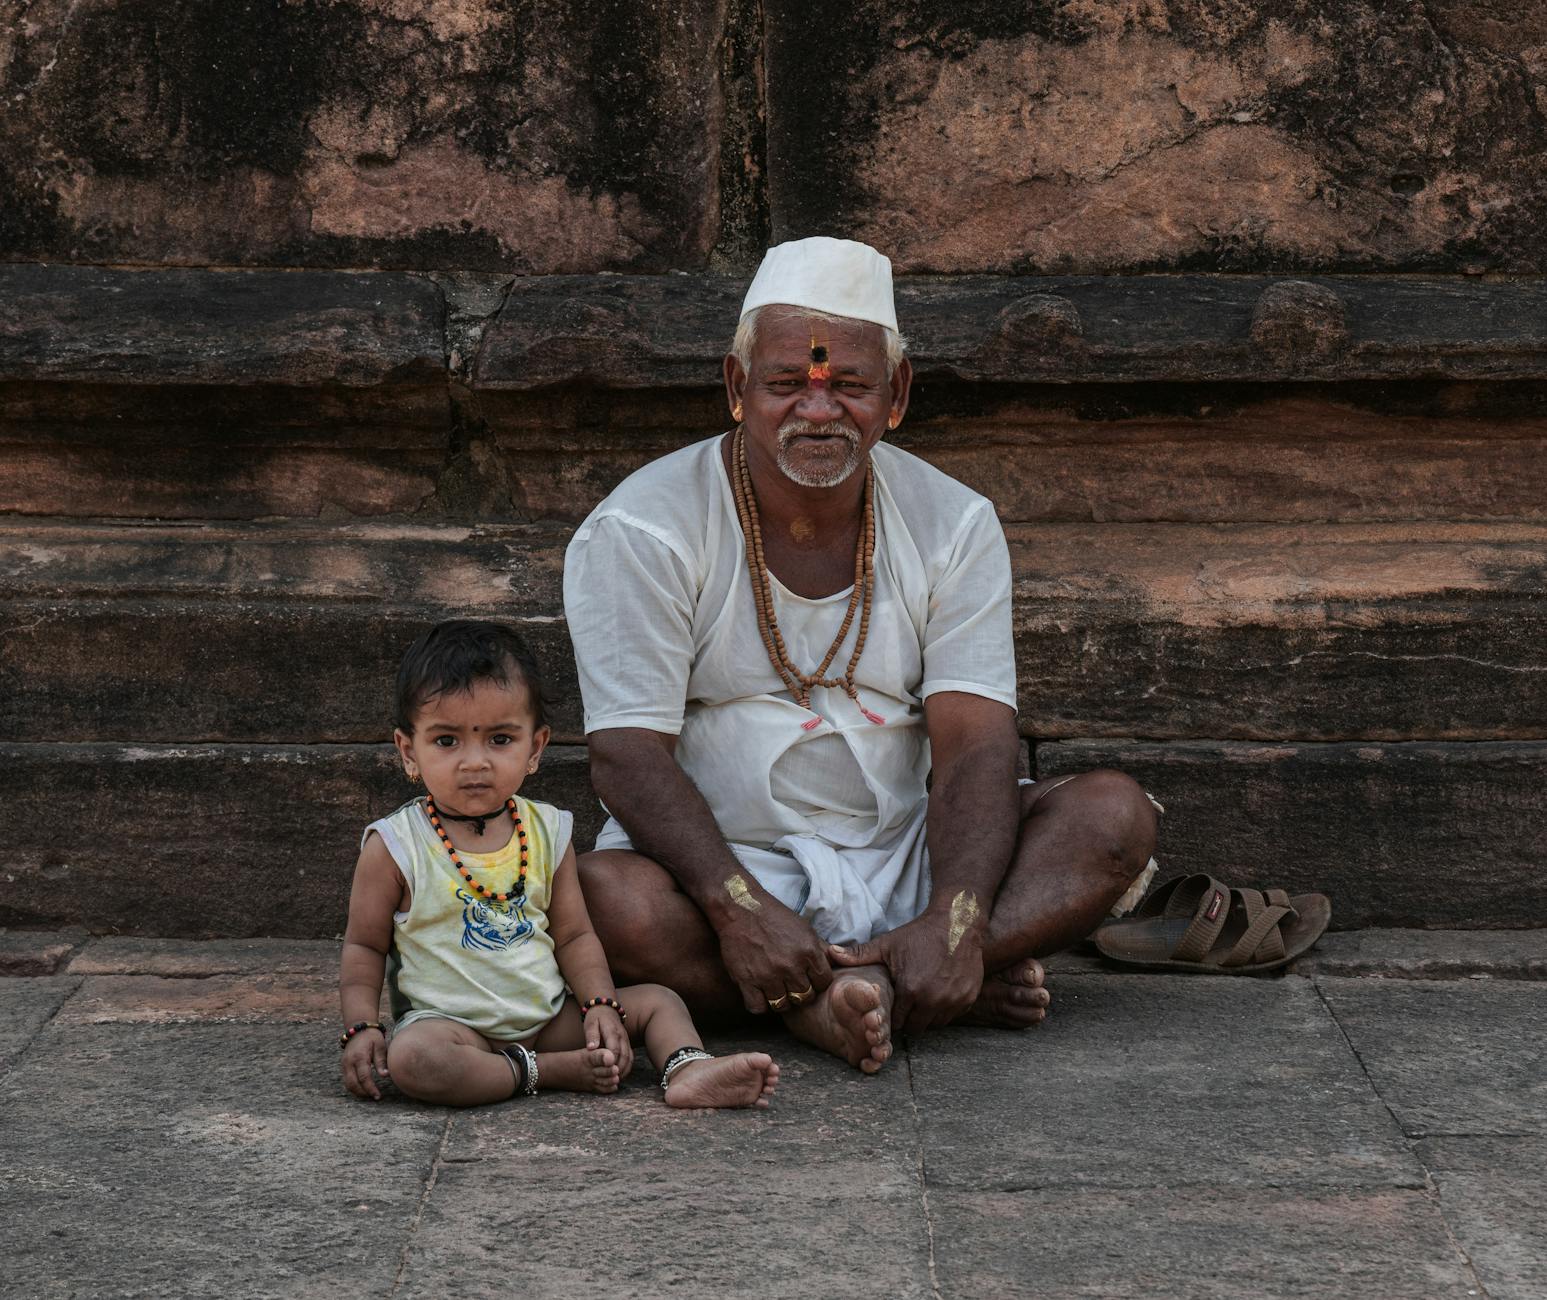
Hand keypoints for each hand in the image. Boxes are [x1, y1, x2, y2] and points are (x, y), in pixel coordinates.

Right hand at [341, 1028, 388, 1099]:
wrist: (359, 1028)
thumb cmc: (372, 1037)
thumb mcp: (380, 1046)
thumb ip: (381, 1061)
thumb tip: (385, 1076)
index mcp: (359, 1057)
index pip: (364, 1078)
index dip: (370, 1089)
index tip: (378, 1096)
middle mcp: (349, 1062)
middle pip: (353, 1084)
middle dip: (363, 1093)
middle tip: (374, 1097)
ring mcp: (344, 1064)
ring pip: (347, 1084)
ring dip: (357, 1092)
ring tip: (369, 1094)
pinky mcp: (343, 1065)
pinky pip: (346, 1080)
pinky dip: (353, 1086)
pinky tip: (363, 1088)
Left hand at [582, 1004, 632, 1077]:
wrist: (606, 1008)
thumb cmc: (596, 1018)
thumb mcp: (590, 1024)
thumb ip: (591, 1036)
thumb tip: (591, 1048)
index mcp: (613, 1032)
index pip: (615, 1049)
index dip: (611, 1062)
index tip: (605, 1071)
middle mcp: (622, 1036)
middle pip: (624, 1056)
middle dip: (618, 1069)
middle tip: (611, 1079)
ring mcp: (626, 1040)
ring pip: (629, 1057)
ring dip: (624, 1069)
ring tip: (616, 1079)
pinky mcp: (627, 1043)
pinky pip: (631, 1057)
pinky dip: (627, 1067)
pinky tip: (620, 1074)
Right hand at [716, 891, 833, 1014]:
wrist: (740, 909)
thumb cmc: (773, 916)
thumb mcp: (803, 927)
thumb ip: (820, 948)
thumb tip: (837, 961)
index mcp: (808, 951)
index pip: (824, 983)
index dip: (817, 983)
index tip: (809, 979)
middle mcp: (791, 965)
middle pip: (805, 997)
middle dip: (800, 993)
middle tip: (791, 985)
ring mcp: (768, 975)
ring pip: (782, 1005)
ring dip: (780, 1000)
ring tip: (776, 990)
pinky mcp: (747, 980)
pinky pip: (758, 1007)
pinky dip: (759, 1004)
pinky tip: (759, 994)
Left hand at [829, 910, 984, 1033]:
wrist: (958, 922)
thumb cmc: (919, 934)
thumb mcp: (887, 944)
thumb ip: (858, 955)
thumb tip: (829, 954)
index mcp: (911, 991)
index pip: (896, 1022)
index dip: (893, 1014)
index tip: (894, 1002)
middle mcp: (933, 1001)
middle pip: (915, 1028)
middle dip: (909, 1019)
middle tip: (908, 1002)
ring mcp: (954, 1001)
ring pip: (935, 1024)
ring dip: (928, 1016)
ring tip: (923, 997)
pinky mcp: (968, 999)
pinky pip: (952, 1015)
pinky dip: (945, 1009)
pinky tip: (939, 992)